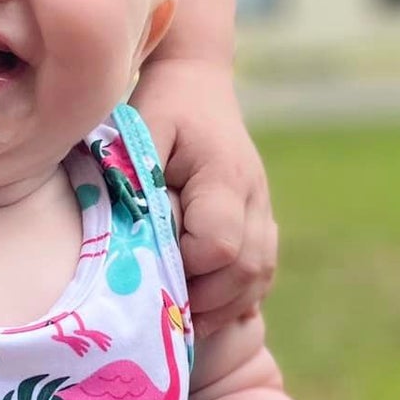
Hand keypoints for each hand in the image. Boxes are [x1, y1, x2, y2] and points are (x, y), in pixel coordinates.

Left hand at [133, 59, 276, 336]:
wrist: (197, 86)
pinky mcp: (261, 224)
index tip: (152, 266)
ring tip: (180, 312)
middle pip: (247, 270)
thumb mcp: (139, 132)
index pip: (220, 245)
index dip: (187, 268)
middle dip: (205, 300)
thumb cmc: (162, 109)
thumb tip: (136, 238)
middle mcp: (254, 198)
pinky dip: (233, 296)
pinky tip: (201, 301)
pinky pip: (260, 274)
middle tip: (163, 307)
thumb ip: (137, 181)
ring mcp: (263, 212)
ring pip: (259, 277)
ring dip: (221, 305)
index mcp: (225, 176)